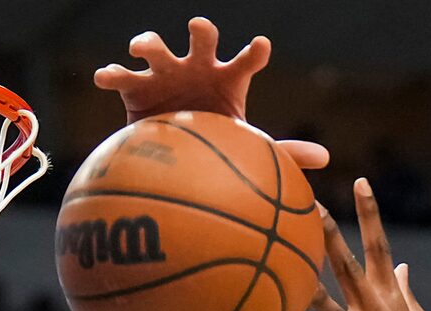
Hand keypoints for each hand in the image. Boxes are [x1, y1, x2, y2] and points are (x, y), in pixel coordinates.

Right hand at [94, 17, 327, 169]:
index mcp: (227, 81)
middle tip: (200, 29)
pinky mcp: (134, 88)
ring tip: (144, 48)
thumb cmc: (217, 147)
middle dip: (199, 31)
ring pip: (155, 48)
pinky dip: (111, 74)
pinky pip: (119, 77)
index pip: (246, 62)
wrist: (177, 159)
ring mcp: (163, 74)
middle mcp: (195, 68)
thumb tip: (325, 159)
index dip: (254, 54)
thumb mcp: (248, 149)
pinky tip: (104, 78)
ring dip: (148, 43)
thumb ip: (284, 152)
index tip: (263, 48)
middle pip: (199, 39)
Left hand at [265, 179, 430, 310]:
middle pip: (351, 269)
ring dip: (308, 291)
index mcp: (394, 303)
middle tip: (309, 205)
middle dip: (330, 236)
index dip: (371, 215)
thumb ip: (406, 296)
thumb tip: (402, 267)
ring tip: (284, 271)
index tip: (359, 181)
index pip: (382, 250)